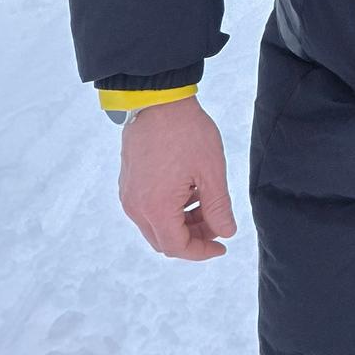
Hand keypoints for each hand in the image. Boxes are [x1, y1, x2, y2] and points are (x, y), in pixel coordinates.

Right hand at [118, 96, 237, 260]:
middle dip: (193, 237)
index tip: (222, 245)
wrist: (157, 103)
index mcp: (156, 208)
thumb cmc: (186, 134)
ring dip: (182, 223)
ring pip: (156, 225)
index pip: (176, 247)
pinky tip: (190, 190)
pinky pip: (148, 209)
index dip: (201, 251)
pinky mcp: (128, 184)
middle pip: (164, 240)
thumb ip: (218, 207)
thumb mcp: (211, 171)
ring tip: (207, 201)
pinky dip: (170, 209)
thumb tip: (226, 232)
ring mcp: (129, 195)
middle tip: (218, 223)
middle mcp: (136, 207)